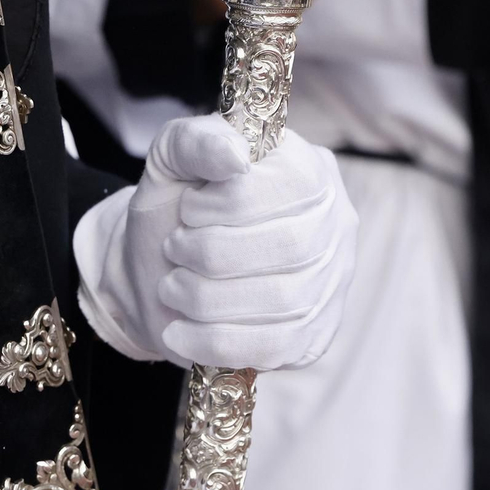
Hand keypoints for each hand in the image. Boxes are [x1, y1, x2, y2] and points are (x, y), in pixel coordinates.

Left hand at [76, 114, 357, 370]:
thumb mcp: (170, 161)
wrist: (153, 271)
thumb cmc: (172, 208)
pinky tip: (178, 332)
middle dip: (213, 253)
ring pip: (285, 301)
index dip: (228, 203)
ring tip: (171, 287)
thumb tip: (235, 156)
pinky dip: (214, 341)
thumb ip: (196, 141)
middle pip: (293, 247)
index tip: (187, 210)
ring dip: (207, 298)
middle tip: (173, 251)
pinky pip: (275, 347)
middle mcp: (335, 222)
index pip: (290, 185)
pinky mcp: (313, 336)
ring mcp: (331, 282)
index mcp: (308, 168)